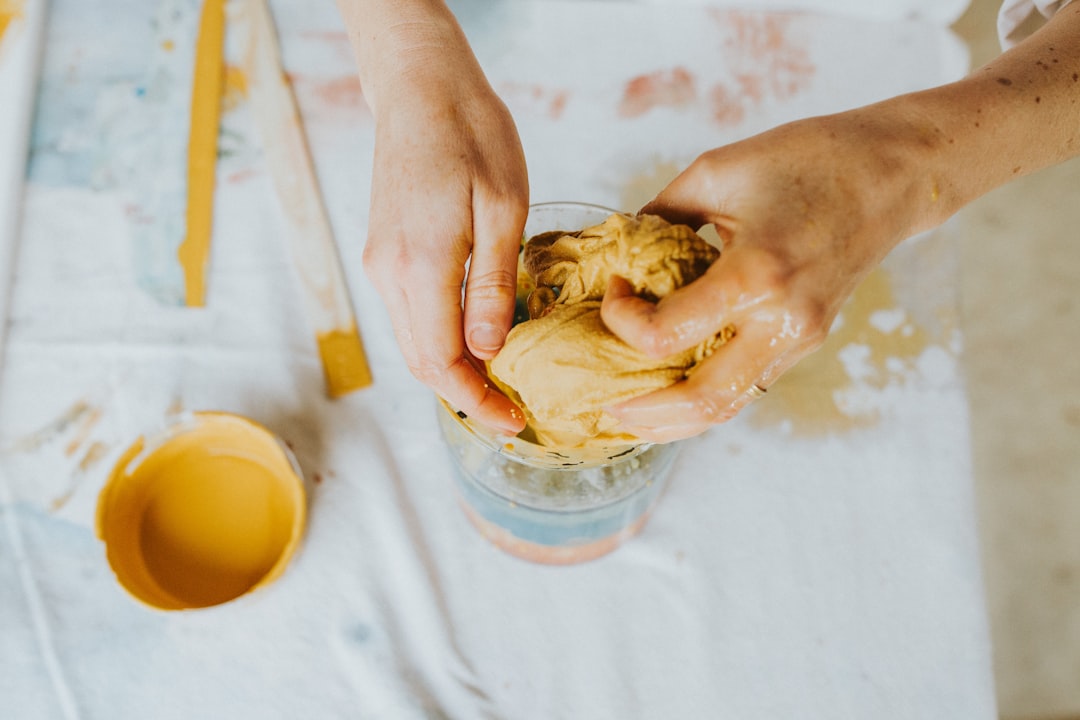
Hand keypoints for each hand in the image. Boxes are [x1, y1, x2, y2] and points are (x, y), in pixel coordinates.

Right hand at [358, 20, 528, 433]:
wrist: (420, 87)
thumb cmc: (471, 135)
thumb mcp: (503, 208)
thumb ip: (492, 286)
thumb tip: (488, 352)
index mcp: (421, 266)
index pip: (441, 362)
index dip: (477, 402)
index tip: (513, 422)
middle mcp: (389, 274)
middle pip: (420, 362)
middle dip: (465, 396)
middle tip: (511, 413)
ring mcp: (380, 264)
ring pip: (412, 342)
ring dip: (451, 372)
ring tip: (498, 384)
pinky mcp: (383, 252)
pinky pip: (410, 315)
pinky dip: (438, 341)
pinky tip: (473, 340)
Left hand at [600, 109, 936, 441]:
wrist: (892, 174)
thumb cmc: (806, 159)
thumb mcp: (716, 172)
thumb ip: (659, 215)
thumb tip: (618, 248)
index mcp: (755, 274)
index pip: (666, 334)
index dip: (622, 319)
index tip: (616, 288)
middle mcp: (781, 320)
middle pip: (703, 401)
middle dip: (645, 413)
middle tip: (607, 406)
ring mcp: (800, 338)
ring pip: (729, 407)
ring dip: (676, 420)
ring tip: (634, 417)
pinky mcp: (806, 341)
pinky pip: (748, 385)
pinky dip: (705, 397)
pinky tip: (673, 391)